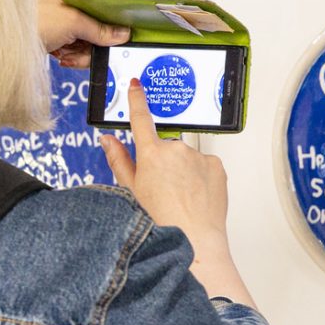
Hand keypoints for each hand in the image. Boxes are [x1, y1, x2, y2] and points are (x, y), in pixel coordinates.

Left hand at [35, 0, 127, 67]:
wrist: (9, 39)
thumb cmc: (35, 21)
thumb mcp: (72, 23)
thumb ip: (99, 29)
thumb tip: (122, 33)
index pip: (113, 10)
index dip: (114, 28)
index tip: (115, 40)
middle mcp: (81, 8)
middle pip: (103, 33)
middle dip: (92, 47)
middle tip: (77, 48)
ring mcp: (73, 25)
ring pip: (92, 47)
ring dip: (79, 55)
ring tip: (64, 51)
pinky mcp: (65, 39)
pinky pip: (80, 53)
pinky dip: (72, 58)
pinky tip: (60, 55)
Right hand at [101, 80, 256, 305]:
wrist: (195, 240)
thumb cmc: (161, 220)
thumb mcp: (131, 191)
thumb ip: (119, 160)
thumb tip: (108, 140)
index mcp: (151, 154)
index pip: (141, 119)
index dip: (137, 99)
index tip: (135, 84)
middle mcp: (175, 149)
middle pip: (165, 148)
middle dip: (163, 162)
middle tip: (163, 189)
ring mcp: (198, 156)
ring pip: (186, 157)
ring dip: (183, 171)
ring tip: (181, 197)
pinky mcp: (216, 164)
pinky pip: (204, 165)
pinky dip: (200, 177)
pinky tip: (196, 196)